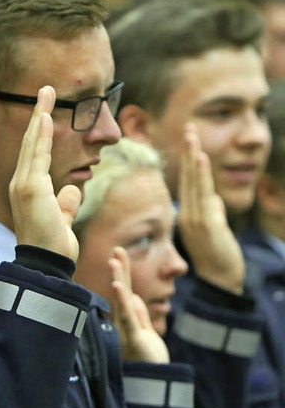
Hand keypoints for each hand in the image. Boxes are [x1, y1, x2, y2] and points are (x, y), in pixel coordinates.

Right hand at [10, 86, 80, 260]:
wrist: (47, 264)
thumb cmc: (53, 247)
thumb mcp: (62, 219)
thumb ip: (65, 204)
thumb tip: (72, 189)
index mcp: (28, 190)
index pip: (36, 154)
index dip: (41, 131)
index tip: (47, 110)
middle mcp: (21, 184)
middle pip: (31, 142)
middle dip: (39, 114)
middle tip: (46, 90)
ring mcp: (23, 185)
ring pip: (32, 144)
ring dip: (40, 116)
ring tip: (47, 93)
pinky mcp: (30, 189)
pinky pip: (36, 156)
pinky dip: (40, 136)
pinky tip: (45, 117)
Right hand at [109, 247, 168, 362]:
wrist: (151, 385)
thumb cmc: (148, 361)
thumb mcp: (146, 334)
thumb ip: (141, 316)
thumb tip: (134, 296)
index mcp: (127, 321)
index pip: (125, 292)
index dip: (122, 273)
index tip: (118, 255)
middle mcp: (122, 323)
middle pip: (121, 291)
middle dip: (119, 269)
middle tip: (116, 250)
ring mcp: (126, 330)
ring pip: (122, 300)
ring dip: (118, 279)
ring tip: (115, 260)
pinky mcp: (134, 338)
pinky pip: (128, 317)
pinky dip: (123, 301)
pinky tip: (117, 286)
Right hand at [178, 123, 244, 293]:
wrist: (220, 280)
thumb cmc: (219, 256)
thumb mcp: (215, 228)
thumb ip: (213, 211)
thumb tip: (215, 200)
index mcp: (187, 215)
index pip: (188, 183)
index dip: (189, 161)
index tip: (190, 140)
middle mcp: (187, 215)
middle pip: (188, 178)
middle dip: (188, 152)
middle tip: (189, 127)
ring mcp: (195, 219)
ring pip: (194, 183)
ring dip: (193, 158)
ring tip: (193, 137)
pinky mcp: (205, 224)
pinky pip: (202, 195)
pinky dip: (201, 175)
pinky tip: (201, 159)